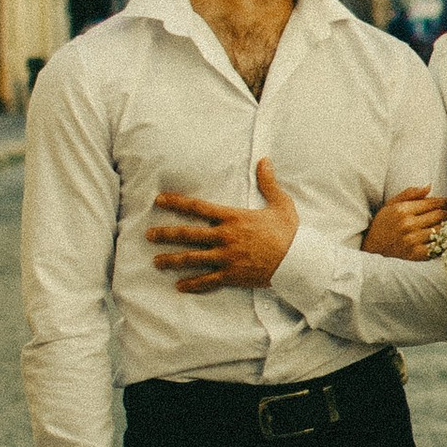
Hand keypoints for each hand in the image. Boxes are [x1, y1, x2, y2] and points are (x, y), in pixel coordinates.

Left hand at [147, 161, 298, 290]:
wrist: (298, 261)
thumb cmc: (289, 233)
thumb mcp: (280, 203)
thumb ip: (268, 182)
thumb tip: (264, 160)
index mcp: (232, 218)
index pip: (198, 208)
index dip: (176, 203)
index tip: (159, 201)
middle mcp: (225, 237)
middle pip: (188, 235)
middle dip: (166, 234)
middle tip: (148, 235)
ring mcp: (226, 258)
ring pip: (193, 259)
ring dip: (172, 260)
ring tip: (155, 262)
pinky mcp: (232, 276)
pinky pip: (207, 281)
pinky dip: (192, 284)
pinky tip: (179, 286)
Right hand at [362, 184, 446, 259]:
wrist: (372, 247)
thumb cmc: (384, 223)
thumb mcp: (392, 203)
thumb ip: (410, 193)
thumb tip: (429, 186)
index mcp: (403, 210)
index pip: (433, 203)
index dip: (446, 201)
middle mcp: (408, 225)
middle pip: (440, 216)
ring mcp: (412, 241)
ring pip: (441, 230)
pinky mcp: (416, 254)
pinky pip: (438, 246)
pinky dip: (443, 241)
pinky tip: (444, 238)